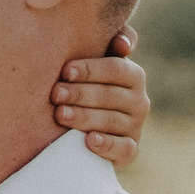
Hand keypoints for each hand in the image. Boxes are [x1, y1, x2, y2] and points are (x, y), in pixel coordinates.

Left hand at [53, 26, 149, 165]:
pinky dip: (107, 145)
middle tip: (55, 94)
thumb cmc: (85, 87)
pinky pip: (124, 148)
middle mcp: (139, 100)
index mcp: (132, 76)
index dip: (91, 69)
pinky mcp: (129, 150)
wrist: (84, 130)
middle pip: (110, 95)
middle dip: (80, 94)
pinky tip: (89, 141)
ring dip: (85, 117)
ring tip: (60, 114)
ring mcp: (135, 127)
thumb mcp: (93, 65)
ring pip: (112, 121)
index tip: (65, 71)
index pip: (116, 68)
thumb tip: (124, 43)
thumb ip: (106, 43)